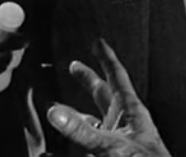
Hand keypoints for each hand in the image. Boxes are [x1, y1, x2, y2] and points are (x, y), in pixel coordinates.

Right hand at [47, 39, 171, 156]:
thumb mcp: (112, 147)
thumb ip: (82, 131)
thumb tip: (54, 112)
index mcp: (131, 111)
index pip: (117, 76)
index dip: (106, 57)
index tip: (98, 41)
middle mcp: (124, 123)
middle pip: (103, 95)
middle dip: (88, 80)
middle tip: (75, 66)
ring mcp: (118, 142)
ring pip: (94, 122)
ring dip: (77, 115)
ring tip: (59, 108)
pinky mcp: (110, 156)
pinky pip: (88, 146)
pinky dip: (74, 143)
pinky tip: (56, 149)